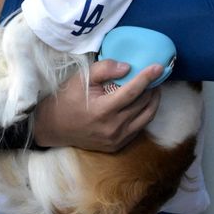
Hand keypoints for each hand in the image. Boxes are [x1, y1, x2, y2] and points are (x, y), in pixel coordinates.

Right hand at [31, 59, 161, 151]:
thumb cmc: (67, 99)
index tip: (159, 66)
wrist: (54, 127)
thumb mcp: (81, 79)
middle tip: (155, 75)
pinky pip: (139, 128)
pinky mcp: (117, 146)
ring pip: (146, 117)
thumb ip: (104, 69)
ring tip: (153, 88)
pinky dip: (144, 114)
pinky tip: (142, 103)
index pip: (133, 91)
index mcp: (103, 110)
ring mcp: (117, 139)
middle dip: (152, 87)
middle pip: (143, 104)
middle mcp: (113, 127)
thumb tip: (127, 67)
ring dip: (153, 101)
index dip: (148, 77)